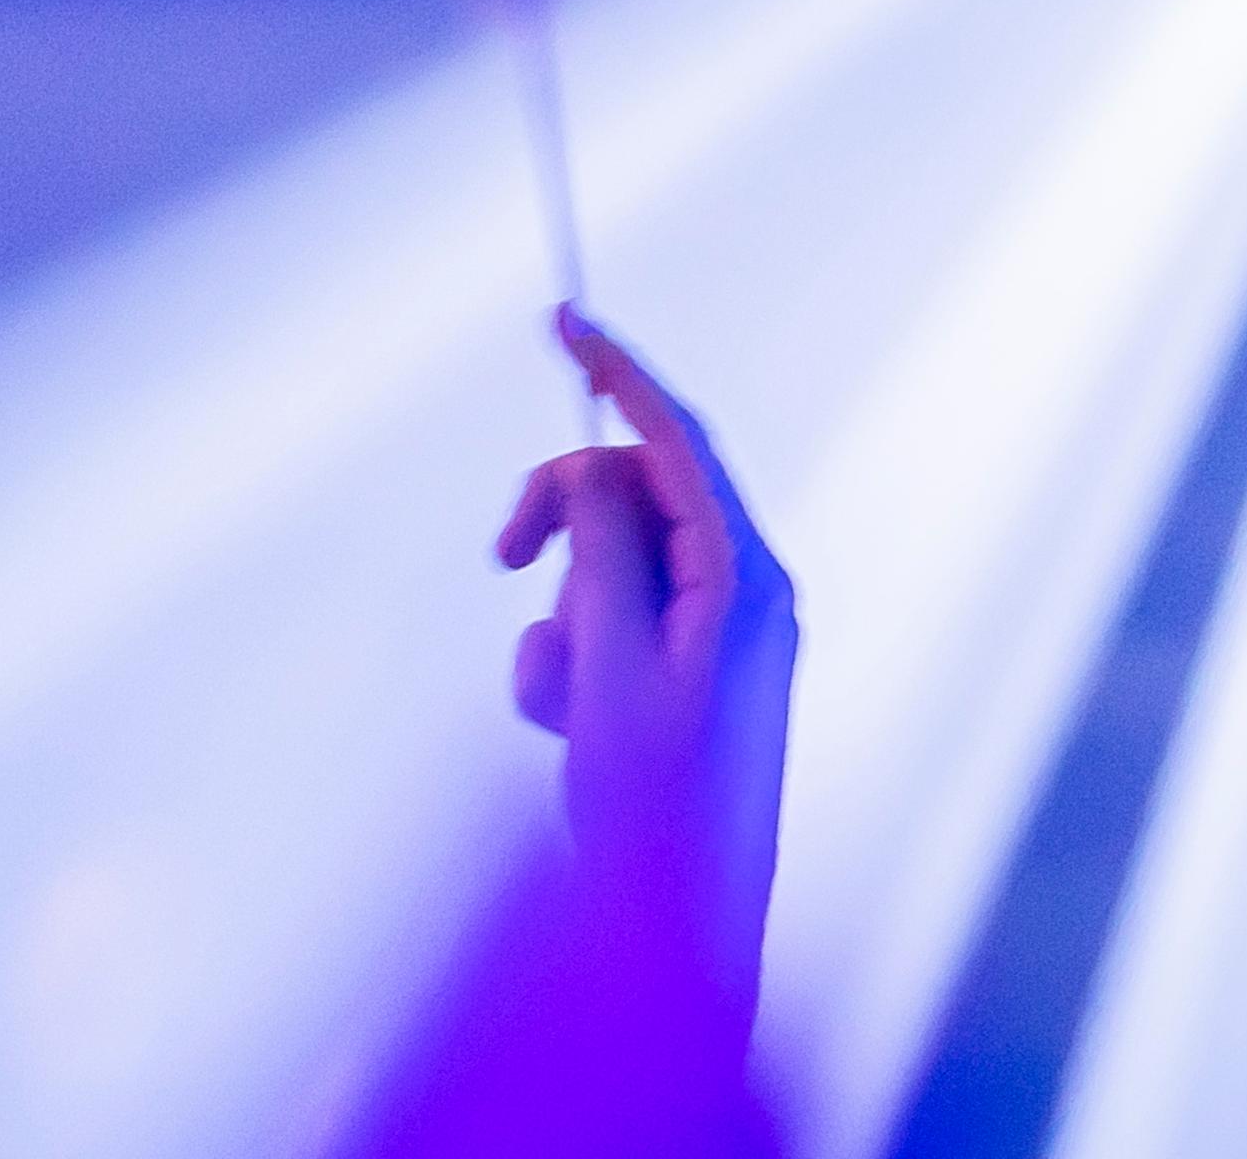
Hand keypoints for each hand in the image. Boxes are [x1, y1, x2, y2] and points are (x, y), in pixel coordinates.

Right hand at [495, 307, 796, 1008]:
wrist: (671, 924)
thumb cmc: (654, 804)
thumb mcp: (612, 662)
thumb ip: (603, 550)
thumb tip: (598, 472)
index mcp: (745, 581)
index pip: (677, 443)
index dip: (619, 374)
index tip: (562, 321)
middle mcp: (741, 596)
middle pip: (631, 495)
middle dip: (560, 517)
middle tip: (501, 552)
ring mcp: (713, 639)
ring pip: (604, 564)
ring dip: (558, 615)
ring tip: (560, 699)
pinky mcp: (678, 678)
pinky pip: (601, 625)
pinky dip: (565, 659)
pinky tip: (567, 725)